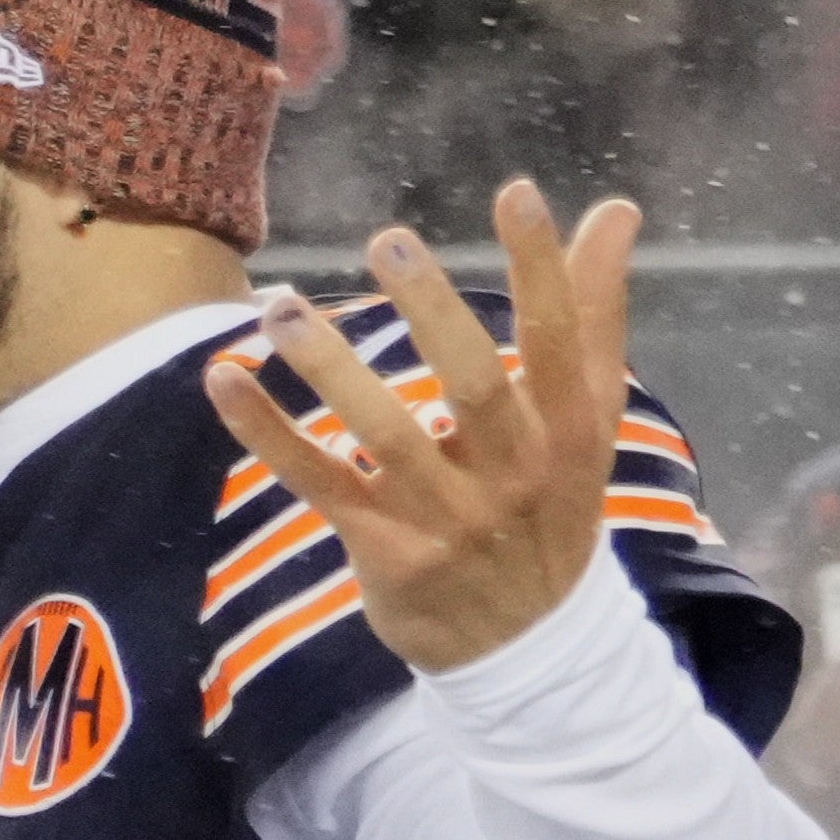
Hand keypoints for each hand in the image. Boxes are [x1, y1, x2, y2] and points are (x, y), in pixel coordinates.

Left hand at [208, 177, 638, 676]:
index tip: (515, 192)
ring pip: (383, 435)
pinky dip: (267, 433)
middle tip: (390, 243)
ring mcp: (444, 517)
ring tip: (281, 308)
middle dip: (433, 313)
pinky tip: (223, 377)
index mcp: (565, 434)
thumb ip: (594, 316)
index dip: (542, 269)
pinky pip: (318, 483)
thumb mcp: (589, 422)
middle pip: (475, 385)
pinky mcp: (384, 549)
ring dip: (330, 368)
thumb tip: (616, 211)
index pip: (560, 342)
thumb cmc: (551, 506)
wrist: (526, 648)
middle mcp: (510, 475)